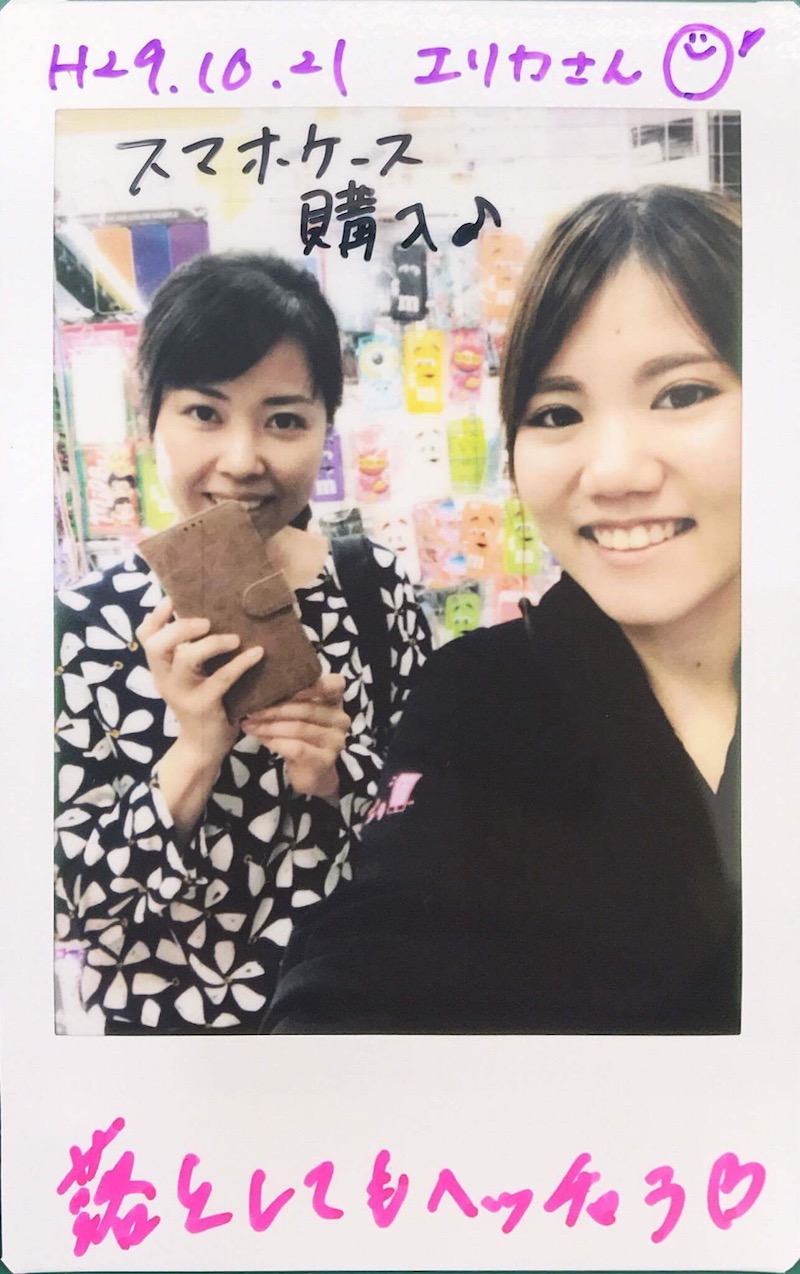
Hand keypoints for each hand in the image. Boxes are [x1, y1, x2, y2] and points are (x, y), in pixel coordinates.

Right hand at [136, 596, 262, 769]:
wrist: (204, 746)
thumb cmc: (203, 702)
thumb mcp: (191, 676)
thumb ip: (191, 651)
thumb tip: (213, 613)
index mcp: (161, 668)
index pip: (145, 637)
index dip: (155, 616)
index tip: (172, 599)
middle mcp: (165, 678)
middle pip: (157, 644)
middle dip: (180, 627)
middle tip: (206, 621)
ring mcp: (182, 693)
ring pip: (186, 659)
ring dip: (211, 643)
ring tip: (233, 638)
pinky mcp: (203, 705)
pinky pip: (221, 679)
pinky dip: (240, 663)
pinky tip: (257, 653)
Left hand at [241, 674, 348, 801]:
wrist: (312, 774)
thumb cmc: (302, 737)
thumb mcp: (300, 714)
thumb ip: (291, 698)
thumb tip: (259, 684)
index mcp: (336, 701)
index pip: (334, 684)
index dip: (310, 684)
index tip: (279, 686)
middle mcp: (341, 719)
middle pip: (306, 708)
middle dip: (274, 709)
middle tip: (251, 711)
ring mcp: (335, 741)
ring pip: (299, 728)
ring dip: (269, 726)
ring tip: (249, 725)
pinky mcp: (325, 760)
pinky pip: (296, 747)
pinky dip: (275, 742)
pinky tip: (260, 738)